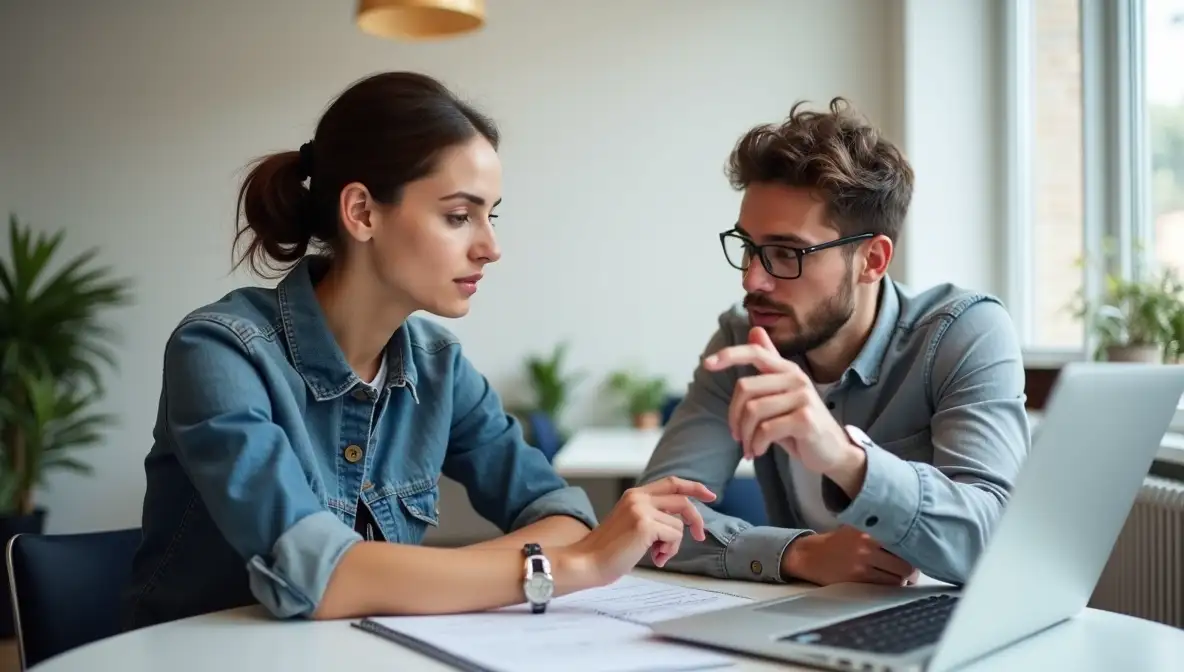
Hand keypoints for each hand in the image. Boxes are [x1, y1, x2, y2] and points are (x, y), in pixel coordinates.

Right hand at [559, 476, 715, 587]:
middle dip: (697, 519)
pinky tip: (655, 558)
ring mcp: (641, 510)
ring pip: (679, 525)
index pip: (671, 483)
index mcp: (634, 495)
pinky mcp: (645, 525)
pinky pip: (674, 536)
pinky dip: (669, 551)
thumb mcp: (632, 525)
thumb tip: (681, 522)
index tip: (710, 494)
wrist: (586, 562)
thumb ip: (652, 517)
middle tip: (700, 536)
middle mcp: (638, 497)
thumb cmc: (608, 551)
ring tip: (657, 555)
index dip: (693, 487)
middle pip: (682, 501)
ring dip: (673, 545)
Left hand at [703, 326, 854, 474]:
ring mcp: (802, 397)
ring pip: (753, 410)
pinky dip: (756, 444)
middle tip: (737, 436)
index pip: (755, 352)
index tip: (706, 364)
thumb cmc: (800, 424)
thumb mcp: (782, 393)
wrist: (832, 452)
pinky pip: (766, 429)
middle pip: (745, 388)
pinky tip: (758, 451)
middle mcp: (796, 378)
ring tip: (749, 447)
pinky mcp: (805, 419)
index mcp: (787, 369)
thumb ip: (768, 364)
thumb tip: (754, 329)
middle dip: (734, 416)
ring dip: (745, 435)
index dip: (729, 355)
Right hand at [783, 526, 919, 586]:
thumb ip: (879, 532)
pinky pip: (885, 584)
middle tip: (913, 571)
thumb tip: (910, 543)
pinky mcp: (858, 577)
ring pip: (897, 576)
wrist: (810, 555)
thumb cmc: (837, 542)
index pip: (902, 539)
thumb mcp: (856, 528)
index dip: (914, 549)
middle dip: (912, 569)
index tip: (919, 553)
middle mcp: (867, 542)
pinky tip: (890, 581)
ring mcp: (862, 561)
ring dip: (903, 579)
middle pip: (904, 561)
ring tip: (903, 577)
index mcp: (868, 527)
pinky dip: (892, 585)